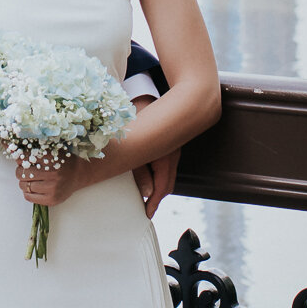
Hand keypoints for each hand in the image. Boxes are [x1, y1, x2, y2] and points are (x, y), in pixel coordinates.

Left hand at [14, 155, 85, 208]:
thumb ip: (33, 148)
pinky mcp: (52, 199)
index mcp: (52, 158)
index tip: (21, 158)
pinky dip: (27, 192)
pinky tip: (34, 187)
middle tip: (26, 169)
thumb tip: (9, 147)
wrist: (79, 173)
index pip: (24, 158)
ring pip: (24, 185)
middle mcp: (53, 173)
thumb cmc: (62, 160)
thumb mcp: (50, 149)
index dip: (20, 158)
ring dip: (23, 182)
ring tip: (31, 178)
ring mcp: (53, 188)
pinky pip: (28, 197)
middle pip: (22, 173)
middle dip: (20, 170)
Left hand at [129, 96, 179, 219]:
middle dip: (157, 198)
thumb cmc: (136, 117)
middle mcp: (172, 153)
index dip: (154, 202)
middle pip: (167, 184)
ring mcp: (171, 149)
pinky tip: (148, 178)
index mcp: (165, 156)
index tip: (147, 214)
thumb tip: (146, 193)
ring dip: (157, 187)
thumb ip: (139, 170)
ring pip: (167, 175)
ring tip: (145, 198)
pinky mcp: (168, 145)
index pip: (162, 186)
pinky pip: (165, 166)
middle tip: (145, 209)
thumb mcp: (134, 145)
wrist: (145, 93)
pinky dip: (158, 176)